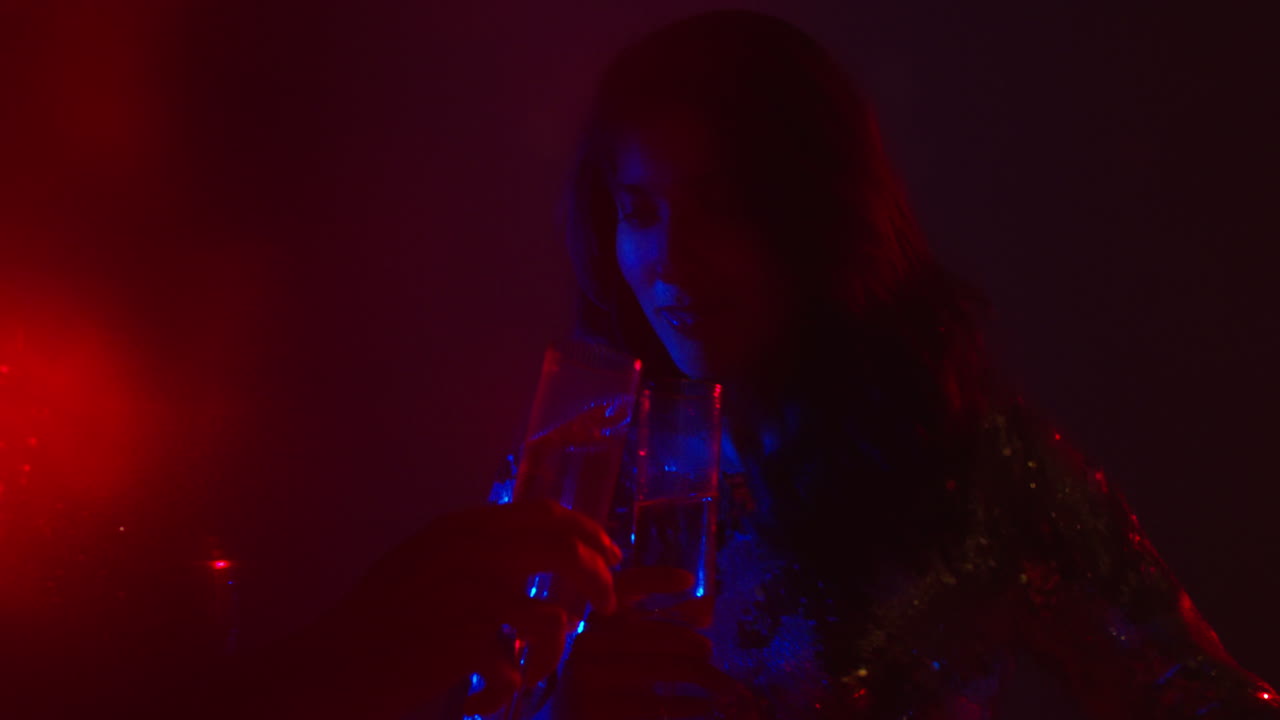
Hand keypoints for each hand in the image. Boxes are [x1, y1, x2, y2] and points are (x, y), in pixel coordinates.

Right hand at [320, 498, 621, 717]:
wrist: (328, 666)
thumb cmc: (376, 623)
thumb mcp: (422, 563)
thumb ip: (474, 551)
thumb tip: (539, 552)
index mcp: (461, 527)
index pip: (546, 514)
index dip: (587, 532)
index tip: (609, 554)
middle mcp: (471, 551)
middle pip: (567, 552)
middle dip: (598, 579)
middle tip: (609, 604)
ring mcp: (471, 594)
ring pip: (555, 620)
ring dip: (553, 652)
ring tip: (534, 668)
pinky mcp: (469, 639)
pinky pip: (522, 664)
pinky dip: (513, 681)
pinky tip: (491, 691)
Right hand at [552, 567, 751, 719]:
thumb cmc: (604, 681)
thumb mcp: (623, 648)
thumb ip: (655, 626)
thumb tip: (705, 609)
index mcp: (591, 622)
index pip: (621, 588)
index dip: (653, 579)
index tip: (688, 579)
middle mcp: (585, 646)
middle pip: (650, 634)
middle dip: (687, 640)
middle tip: (710, 648)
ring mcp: (588, 680)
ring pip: (660, 670)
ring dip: (700, 675)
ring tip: (724, 683)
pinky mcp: (597, 710)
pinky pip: (656, 705)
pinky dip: (688, 705)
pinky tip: (706, 705)